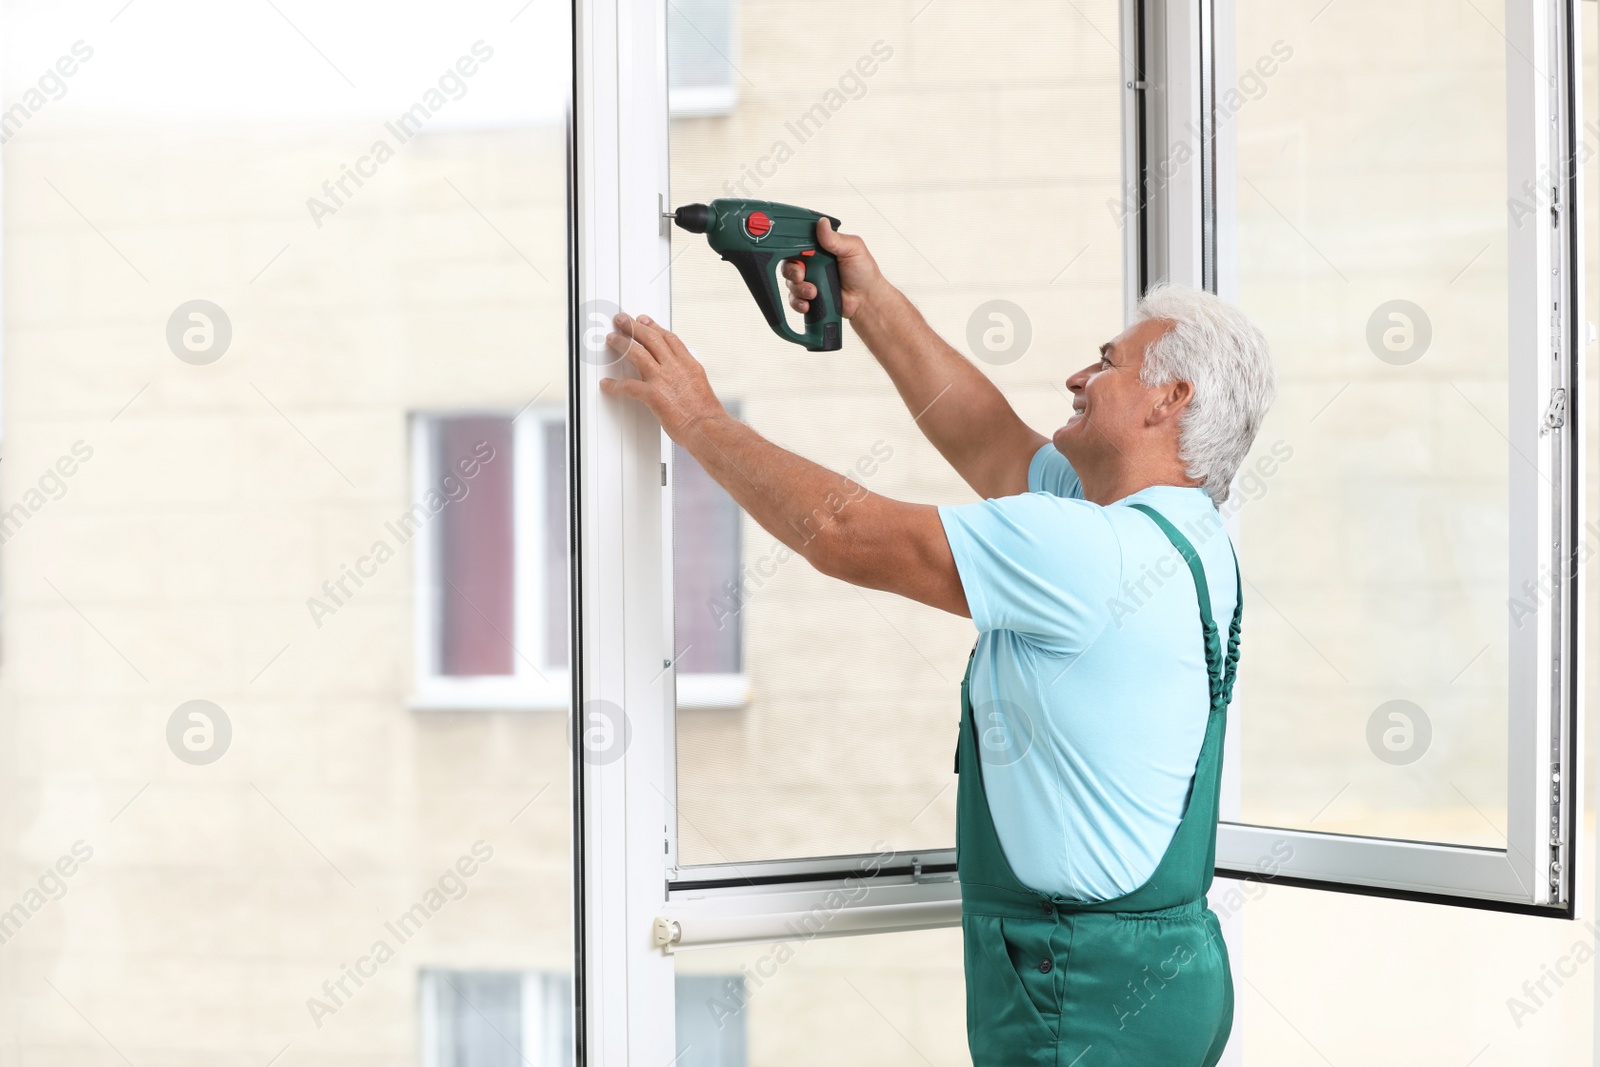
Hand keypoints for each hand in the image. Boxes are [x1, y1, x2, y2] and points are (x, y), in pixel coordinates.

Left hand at [597, 312, 726, 440]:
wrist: (708, 429)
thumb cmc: (706, 416)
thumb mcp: (701, 388)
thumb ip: (687, 378)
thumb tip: (681, 379)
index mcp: (689, 365)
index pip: (670, 339)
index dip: (655, 327)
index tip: (645, 321)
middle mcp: (676, 367)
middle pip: (652, 338)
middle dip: (635, 326)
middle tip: (623, 320)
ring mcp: (663, 379)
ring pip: (637, 353)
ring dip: (622, 344)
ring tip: (612, 339)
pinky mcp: (653, 395)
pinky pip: (628, 386)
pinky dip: (615, 385)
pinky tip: (607, 384)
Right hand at [781, 217, 886, 319]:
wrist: (866, 300)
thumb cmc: (864, 272)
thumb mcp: (852, 249)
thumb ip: (835, 238)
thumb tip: (822, 223)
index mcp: (820, 248)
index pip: (797, 244)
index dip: (791, 249)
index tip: (798, 256)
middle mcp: (812, 263)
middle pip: (788, 264)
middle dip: (791, 271)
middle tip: (801, 275)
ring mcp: (809, 281)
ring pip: (790, 283)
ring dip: (798, 289)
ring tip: (813, 292)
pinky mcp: (809, 297)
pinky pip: (794, 300)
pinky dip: (798, 303)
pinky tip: (808, 303)